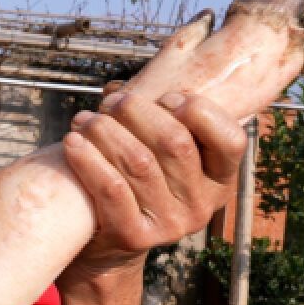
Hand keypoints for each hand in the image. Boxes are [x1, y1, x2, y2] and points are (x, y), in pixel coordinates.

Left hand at [62, 90, 247, 277]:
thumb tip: (161, 59)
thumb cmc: (134, 182)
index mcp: (219, 180)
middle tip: (113, 103)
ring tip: (85, 119)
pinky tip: (72, 142)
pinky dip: (89, 159)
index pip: (231, 140)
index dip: (198, 111)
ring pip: (139, 161)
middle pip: (175, 143)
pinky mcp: (134, 236)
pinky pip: (111, 188)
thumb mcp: (162, 154)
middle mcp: (201, 206)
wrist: (106, 246)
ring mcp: (170, 225)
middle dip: (138, 112)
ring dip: (106, 131)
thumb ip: (168, 117)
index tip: (166, 98)